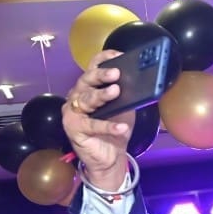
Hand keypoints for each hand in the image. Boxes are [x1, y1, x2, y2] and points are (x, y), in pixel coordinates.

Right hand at [62, 52, 133, 188]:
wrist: (110, 158)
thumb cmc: (115, 129)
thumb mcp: (125, 109)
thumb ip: (127, 95)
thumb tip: (139, 82)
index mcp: (90, 88)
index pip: (92, 67)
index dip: (103, 59)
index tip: (118, 55)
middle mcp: (78, 96)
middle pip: (87, 80)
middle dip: (101, 75)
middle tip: (116, 73)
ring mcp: (73, 112)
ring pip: (86, 99)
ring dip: (101, 95)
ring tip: (115, 91)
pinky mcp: (74, 128)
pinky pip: (92, 125)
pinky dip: (108, 126)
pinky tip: (121, 127)